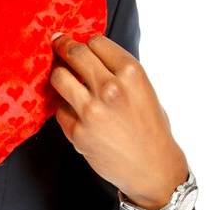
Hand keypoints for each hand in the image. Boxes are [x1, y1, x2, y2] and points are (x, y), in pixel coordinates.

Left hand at [49, 33, 187, 207]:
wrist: (152, 167)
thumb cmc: (150, 128)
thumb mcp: (143, 90)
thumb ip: (118, 72)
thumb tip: (89, 57)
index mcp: (131, 73)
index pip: (96, 42)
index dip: (87, 44)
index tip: (79, 45)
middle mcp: (110, 88)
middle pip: (75, 53)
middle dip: (63, 46)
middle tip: (57, 44)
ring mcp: (91, 110)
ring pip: (59, 77)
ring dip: (58, 75)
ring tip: (62, 78)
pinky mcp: (77, 131)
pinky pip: (60, 110)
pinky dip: (65, 109)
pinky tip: (76, 114)